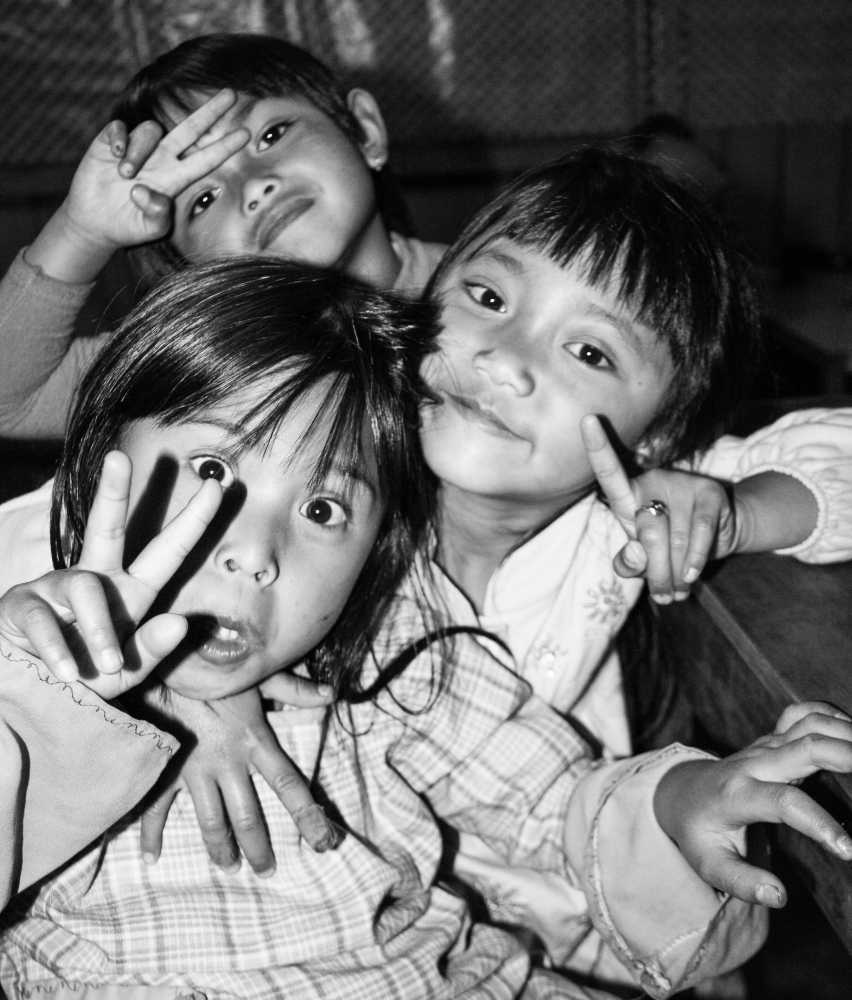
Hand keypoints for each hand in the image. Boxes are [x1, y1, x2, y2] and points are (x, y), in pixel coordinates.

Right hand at [0, 450, 221, 697]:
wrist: (33, 693)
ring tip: (108, 666)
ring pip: (85, 590)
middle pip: (107, 527)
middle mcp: (96, 578)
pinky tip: (69, 671)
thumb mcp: (126, 673)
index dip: (193, 520)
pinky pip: (43, 619)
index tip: (218, 486)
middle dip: (113, 492)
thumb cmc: (87, 674)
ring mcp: (56, 587)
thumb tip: (179, 622)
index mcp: (131, 591)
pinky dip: (59, 649)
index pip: (169, 550)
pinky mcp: (22, 605)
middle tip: (119, 457)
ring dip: (99, 630)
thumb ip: (152, 652)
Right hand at [40, 90, 248, 275]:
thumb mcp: (149, 228)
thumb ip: (156, 214)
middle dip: (211, 111)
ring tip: (124, 175)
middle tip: (232, 94)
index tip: (247, 134)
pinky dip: (119, 138)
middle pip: (190, 129)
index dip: (224, 147)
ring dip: (139, 151)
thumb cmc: (129, 226)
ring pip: (150, 131)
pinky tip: (114, 154)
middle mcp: (162, 159)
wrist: (96, 222)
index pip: (205, 159)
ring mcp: (138, 148)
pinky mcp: (112, 142)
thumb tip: (144, 191)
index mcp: (175, 179)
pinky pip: (121, 127)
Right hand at [137, 682, 337, 870]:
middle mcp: (228, 764)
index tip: (324, 842)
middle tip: (267, 870)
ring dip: (221, 850)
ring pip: (212, 823)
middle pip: (249, 817)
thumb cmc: (213, 669)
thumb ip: (294, 690)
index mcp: (255, 742)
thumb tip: (330, 695)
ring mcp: (195, 772)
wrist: (162, 666)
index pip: (289, 785)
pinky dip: (153, 835)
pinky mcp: (165, 771)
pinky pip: (157, 810)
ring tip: (229, 867)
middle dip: (259, 848)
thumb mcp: (257, 676)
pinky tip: (153, 856)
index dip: (308, 815)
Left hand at [581, 414, 735, 602]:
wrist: (716, 537)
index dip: (597, 447)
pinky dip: (695, 560)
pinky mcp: (710, 494)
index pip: (608, 472)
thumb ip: (630, 562)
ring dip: (677, 574)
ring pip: (675, 539)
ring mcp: (682, 485)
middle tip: (663, 594)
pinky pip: (700, 534)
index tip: (585, 418)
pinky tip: (692, 574)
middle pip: (648, 533)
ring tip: (677, 590)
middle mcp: (652, 482)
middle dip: (656, 572)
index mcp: (627, 495)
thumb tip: (637, 556)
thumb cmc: (665, 545)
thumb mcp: (641, 556)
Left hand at [654, 702, 851, 906]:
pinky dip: (832, 714)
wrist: (684, 792)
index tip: (849, 850)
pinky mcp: (773, 737)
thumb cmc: (699, 831)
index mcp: (738, 794)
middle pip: (805, 747)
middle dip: (848, 756)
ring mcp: (765, 745)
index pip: (784, 803)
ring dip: (846, 732)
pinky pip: (803, 713)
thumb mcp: (708, 863)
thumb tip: (778, 895)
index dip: (819, 824)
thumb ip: (740, 882)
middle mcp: (754, 762)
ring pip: (809, 723)